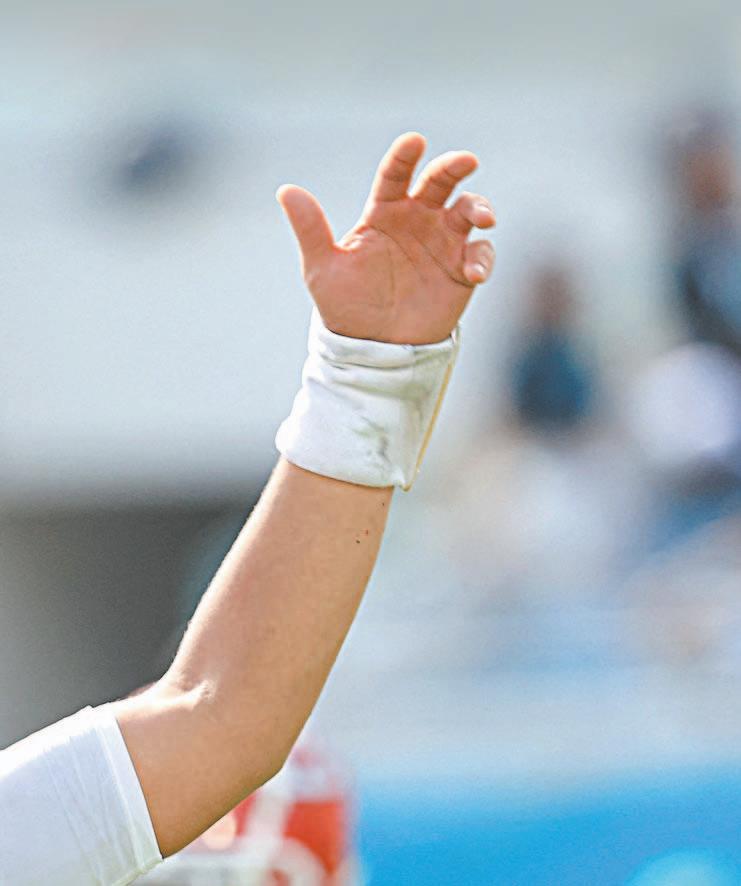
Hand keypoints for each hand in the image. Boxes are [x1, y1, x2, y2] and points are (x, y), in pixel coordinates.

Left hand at [277, 132, 494, 344]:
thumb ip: (310, 229)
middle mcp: (417, 220)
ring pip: (468, 210)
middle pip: (439, 182)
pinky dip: (483, 258)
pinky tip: (474, 273)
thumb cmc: (346, 307)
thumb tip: (285, 190)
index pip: (395, 175)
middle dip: (453, 167)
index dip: (404, 156)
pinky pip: (480, 254)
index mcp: (384, 213)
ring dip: (479, 207)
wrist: (375, 349)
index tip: (414, 141)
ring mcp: (442, 244)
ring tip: (483, 219)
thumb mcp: (323, 270)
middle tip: (466, 161)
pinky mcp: (462, 270)